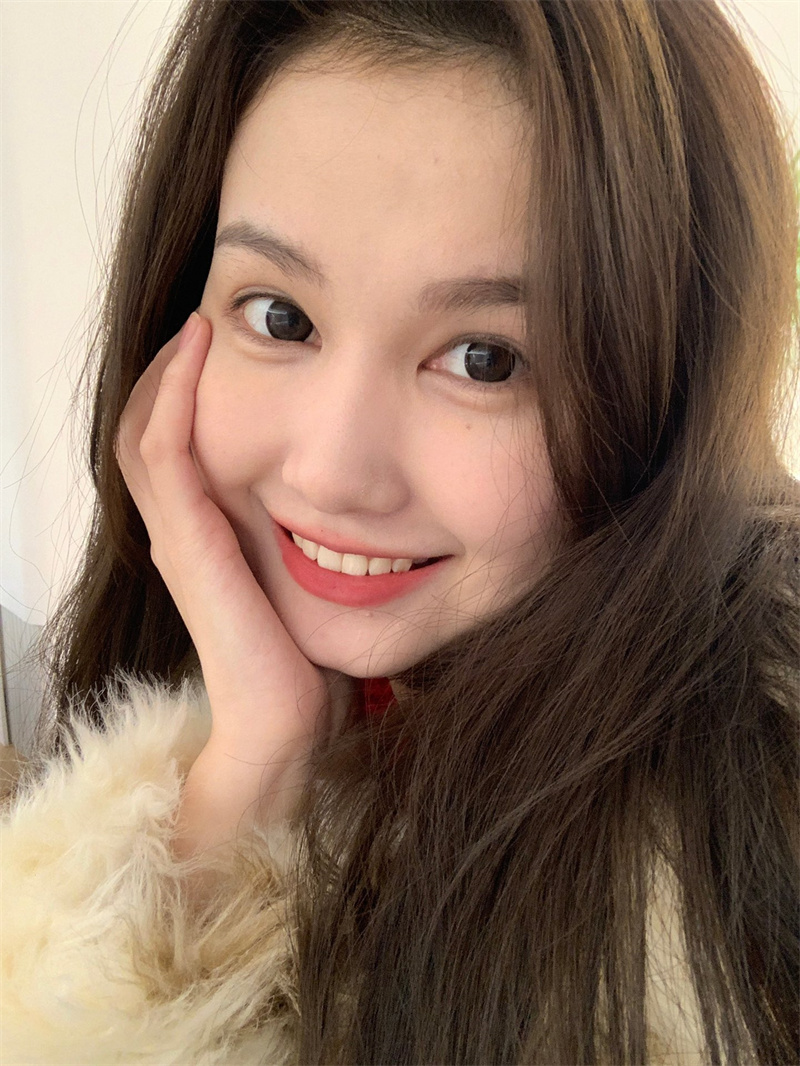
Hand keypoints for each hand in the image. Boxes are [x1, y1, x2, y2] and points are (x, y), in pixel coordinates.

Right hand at [116, 313, 338, 834]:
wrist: (288, 722)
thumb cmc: (306, 657)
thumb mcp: (309, 578)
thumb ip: (312, 535)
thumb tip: (365, 497)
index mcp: (207, 534)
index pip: (178, 442)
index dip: (192, 389)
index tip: (229, 342)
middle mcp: (182, 528)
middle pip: (152, 426)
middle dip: (177, 370)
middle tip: (210, 318)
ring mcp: (178, 534)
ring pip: (147, 429)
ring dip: (172, 372)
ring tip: (202, 324)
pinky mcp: (187, 543)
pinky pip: (165, 451)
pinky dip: (176, 397)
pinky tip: (202, 350)